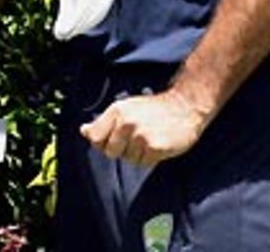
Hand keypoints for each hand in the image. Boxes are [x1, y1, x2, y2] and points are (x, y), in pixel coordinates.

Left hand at [79, 89, 209, 167]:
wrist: (185, 106)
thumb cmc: (154, 109)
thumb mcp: (126, 108)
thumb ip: (105, 121)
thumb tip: (84, 131)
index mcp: (117, 111)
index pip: (95, 137)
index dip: (101, 143)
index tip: (111, 140)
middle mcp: (126, 122)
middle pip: (110, 151)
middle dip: (121, 149)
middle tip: (136, 138)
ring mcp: (140, 135)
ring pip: (128, 159)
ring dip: (137, 154)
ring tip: (149, 138)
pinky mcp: (155, 147)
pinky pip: (144, 163)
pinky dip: (150, 158)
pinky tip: (158, 144)